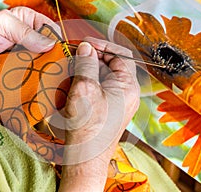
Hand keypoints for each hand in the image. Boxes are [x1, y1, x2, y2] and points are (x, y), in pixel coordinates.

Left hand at [0, 7, 58, 87]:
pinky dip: (40, 82)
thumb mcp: (2, 25)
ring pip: (47, 65)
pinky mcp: (23, 74)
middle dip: (57, 59)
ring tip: (56, 81)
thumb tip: (50, 45)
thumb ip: (25, 32)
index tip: (64, 54)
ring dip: (50, 72)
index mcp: (28, 22)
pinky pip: (36, 78)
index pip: (52, 30)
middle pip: (52, 49)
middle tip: (62, 71)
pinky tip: (46, 87)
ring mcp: (28, 58)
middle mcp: (31, 40)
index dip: (59, 41)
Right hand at [58, 38, 139, 190]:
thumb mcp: (84, 89)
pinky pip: (101, 89)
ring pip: (105, 77)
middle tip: (76, 55)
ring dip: (88, 70)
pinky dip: (88, 83)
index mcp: (128, 87)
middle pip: (113, 65)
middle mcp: (128, 94)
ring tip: (72, 70)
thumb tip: (86, 47)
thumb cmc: (86, 127)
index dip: (103, 45)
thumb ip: (87, 63)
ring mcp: (120, 102)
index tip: (85, 43)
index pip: (121, 55)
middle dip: (93, 58)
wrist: (85, 157)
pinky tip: (74, 85)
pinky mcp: (110, 109)